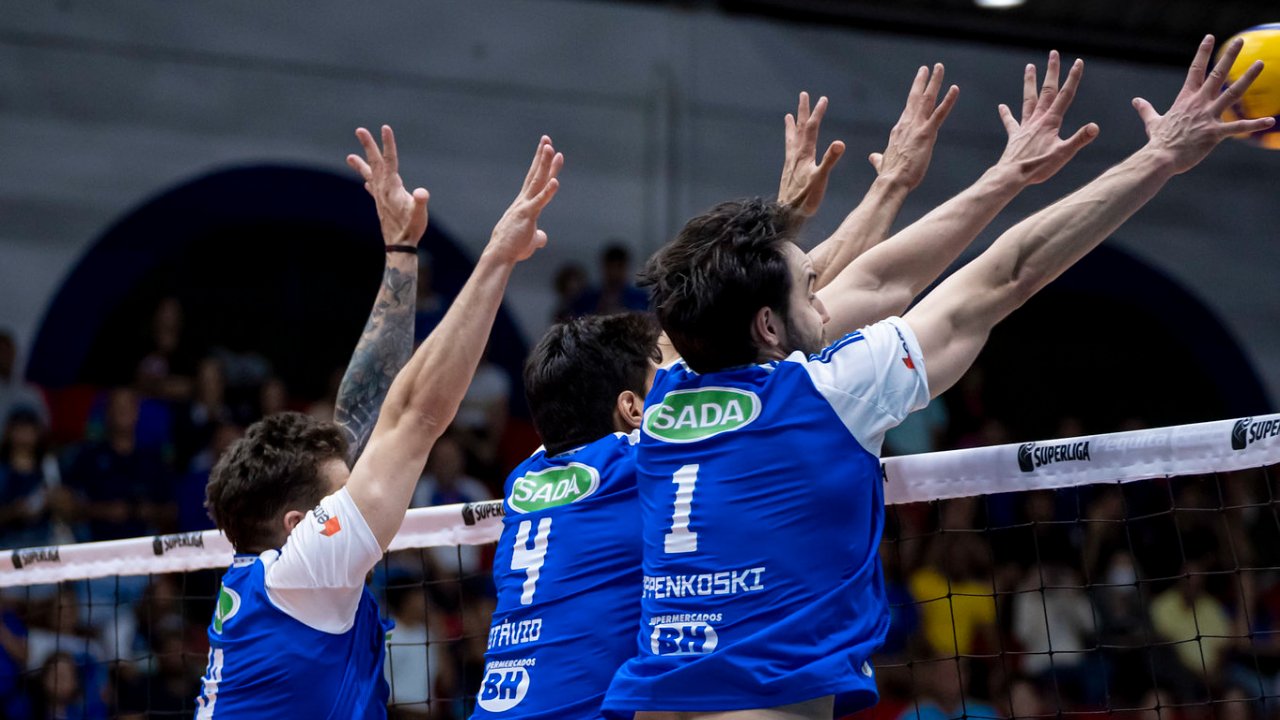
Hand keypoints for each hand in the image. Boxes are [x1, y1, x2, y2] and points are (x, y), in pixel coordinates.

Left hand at [346, 125, 429, 246]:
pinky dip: (368, 182)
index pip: (390, 160)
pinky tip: (366, 182)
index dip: (388, 144)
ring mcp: (380, 196)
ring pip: (370, 174)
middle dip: (368, 145)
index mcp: (392, 186)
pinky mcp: (381, 205)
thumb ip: (420, 202)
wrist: (399, 246)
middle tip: (359, 130)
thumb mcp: (419, 214)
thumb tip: (422, 193)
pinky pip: (372, 189)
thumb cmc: (411, 229)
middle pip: (375, 162)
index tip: (385, 128)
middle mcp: (383, 188)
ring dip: (361, 164)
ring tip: (349, 157)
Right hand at [487, 136, 562, 263]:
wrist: (500, 256)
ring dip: (544, 165)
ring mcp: (525, 206)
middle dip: (542, 156)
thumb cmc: (513, 249)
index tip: (549, 150)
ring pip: (537, 181)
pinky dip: (548, 191)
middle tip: (547, 139)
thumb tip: (543, 238)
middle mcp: (524, 201)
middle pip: (535, 174)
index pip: (536, 180)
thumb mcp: (530, 241)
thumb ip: (538, 236)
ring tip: (551, 148)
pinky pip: (540, 201)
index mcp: (525, 204)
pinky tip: (556, 181)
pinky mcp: (527, 215)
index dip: (543, 165)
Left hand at [778, 92, 845, 217]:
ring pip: (792, 138)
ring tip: (788, 115)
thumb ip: (830, 160)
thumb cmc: (805, 199)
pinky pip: (789, 150)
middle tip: (804, 95)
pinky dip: (789, 141)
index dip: (818, 113)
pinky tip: (790, 145)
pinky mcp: (788, 171)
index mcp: (805, 154)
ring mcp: (791, 162)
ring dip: (792, 125)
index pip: (812, 128)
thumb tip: (840, 143)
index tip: (823, 99)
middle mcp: (795, 155)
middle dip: (803, 111)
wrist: (787, 214)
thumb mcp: (820, 179)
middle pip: (799, 128)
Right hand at [870, 64, 958, 189]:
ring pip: (927, 99)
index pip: (908, 110)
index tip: (918, 86)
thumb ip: (879, 158)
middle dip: (921, 81)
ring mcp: (916, 127)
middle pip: (916, 98)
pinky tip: (955, 88)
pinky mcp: (927, 134)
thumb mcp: (883, 163)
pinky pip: (940, 113)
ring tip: (939, 67)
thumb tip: (873, 157)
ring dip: (934, 82)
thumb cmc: (889, 176)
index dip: (913, 97)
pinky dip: (948, 100)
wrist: (891, 181)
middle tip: (927, 68)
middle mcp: (906, 124)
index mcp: (898, 130)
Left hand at [996, 51, 1099, 184]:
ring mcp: (1025, 126)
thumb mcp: (1063, 154)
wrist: (1012, 175)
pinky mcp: (1015, 136)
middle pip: (1046, 91)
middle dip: (1051, 72)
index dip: (1072, 78)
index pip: (1065, 95)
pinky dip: (1006, 114)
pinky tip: (1001, 106)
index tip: (1077, 61)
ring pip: (1028, 99)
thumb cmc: (1038, 167)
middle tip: (1053, 53)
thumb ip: (1079, 139)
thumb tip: (1095, 127)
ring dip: (1029, 82)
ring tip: (1029, 66)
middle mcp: (1037, 119)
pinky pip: (1011, 122)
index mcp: (1051, 121)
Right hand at [1134, 35, 1272, 174]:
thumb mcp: (1152, 122)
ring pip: (1232, 93)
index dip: (1203, 52)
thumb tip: (1136, 101)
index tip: (1210, 37)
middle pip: (1217, 74)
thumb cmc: (1158, 142)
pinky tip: (1271, 120)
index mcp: (1185, 99)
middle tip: (1240, 41)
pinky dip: (1255, 124)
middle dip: (1229, 56)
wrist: (1160, 158)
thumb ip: (1146, 110)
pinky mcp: (1215, 133)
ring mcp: (1208, 116)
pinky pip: (1238, 127)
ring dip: (1247, 78)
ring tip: (1259, 64)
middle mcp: (1199, 103)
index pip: (1195, 70)